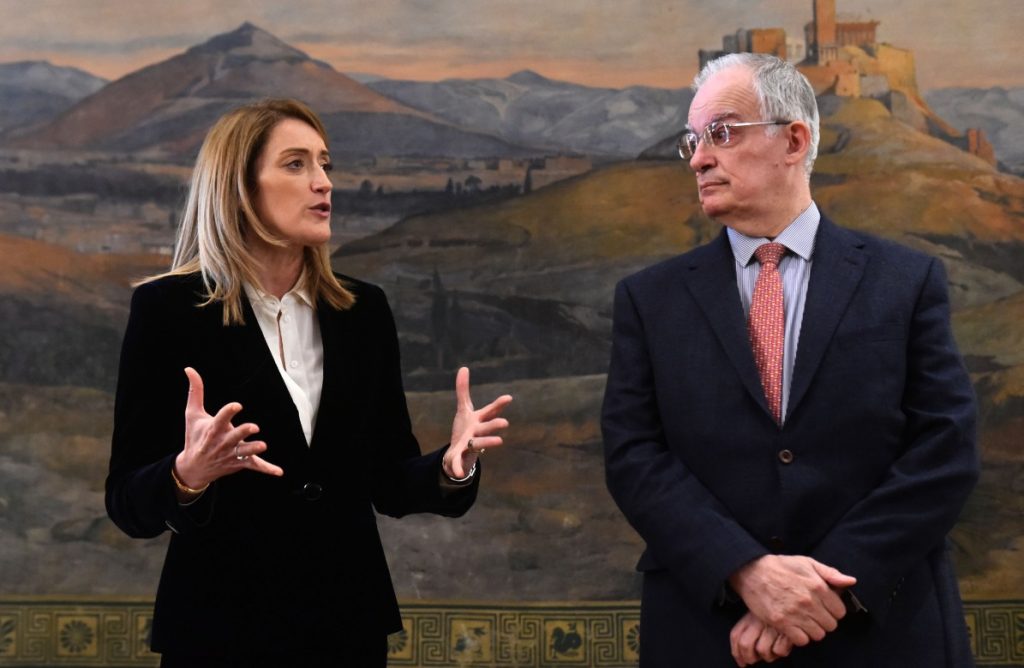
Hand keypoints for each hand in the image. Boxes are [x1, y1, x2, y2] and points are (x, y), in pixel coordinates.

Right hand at [174, 367, 283, 489]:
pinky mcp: (239, 463)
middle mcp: (222, 442)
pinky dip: (267, 469)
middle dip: (242, 432)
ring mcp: (232, 454)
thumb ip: (195, 391)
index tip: (237, 405)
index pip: (220, 419)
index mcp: (212, 429)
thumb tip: (189, 369)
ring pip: (245, 452)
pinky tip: (279, 472)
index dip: (229, 412)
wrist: (193, 467)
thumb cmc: (194, 436)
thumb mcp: (192, 414)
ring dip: (253, 449)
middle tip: (253, 427)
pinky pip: (255, 466)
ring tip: (263, 445)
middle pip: (234, 437)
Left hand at [443, 367, 512, 478]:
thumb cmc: (466, 429)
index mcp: (478, 421)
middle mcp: (477, 433)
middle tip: (505, 423)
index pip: (489, 411)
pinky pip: (458, 463)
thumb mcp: (463, 409)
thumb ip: (463, 390)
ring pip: (478, 444)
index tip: (508, 397)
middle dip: (494, 425)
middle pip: (486, 428)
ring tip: (499, 441)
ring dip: (487, 443)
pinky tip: (459, 474)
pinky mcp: (460, 457)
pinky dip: (458, 468)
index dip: (498, 405)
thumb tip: (464, 368)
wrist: (460, 452)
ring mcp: (470, 445)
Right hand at [728, 554, 855, 646]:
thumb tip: (851, 582)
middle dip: (824, 621)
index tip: (824, 608)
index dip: (833, 611)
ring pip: (818, 635)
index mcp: (818, 586)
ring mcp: (794, 613)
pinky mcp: (781, 622)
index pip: (840, 612)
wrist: (752, 571)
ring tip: (804, 621)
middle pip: (830, 625)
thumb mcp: (807, 563)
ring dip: (813, 630)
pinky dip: (800, 636)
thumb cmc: (780, 566)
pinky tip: (795, 627)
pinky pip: (801, 640)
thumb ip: (831, 573)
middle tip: (814, 615)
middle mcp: (808, 601)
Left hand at [730, 612, 792, 665]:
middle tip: (755, 659)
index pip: (735, 635)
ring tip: (774, 650)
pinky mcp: (787, 630)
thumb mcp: (761, 613)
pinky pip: (779, 650)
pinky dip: (783, 651)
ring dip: (768, 655)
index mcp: (751, 615)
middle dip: (749, 658)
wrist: (796, 598)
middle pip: (745, 645)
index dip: (737, 652)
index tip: (741, 662)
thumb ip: (750, 628)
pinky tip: (786, 645)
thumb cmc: (780, 608)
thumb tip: (741, 657)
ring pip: (762, 650)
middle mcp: (758, 619)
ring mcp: (771, 625)